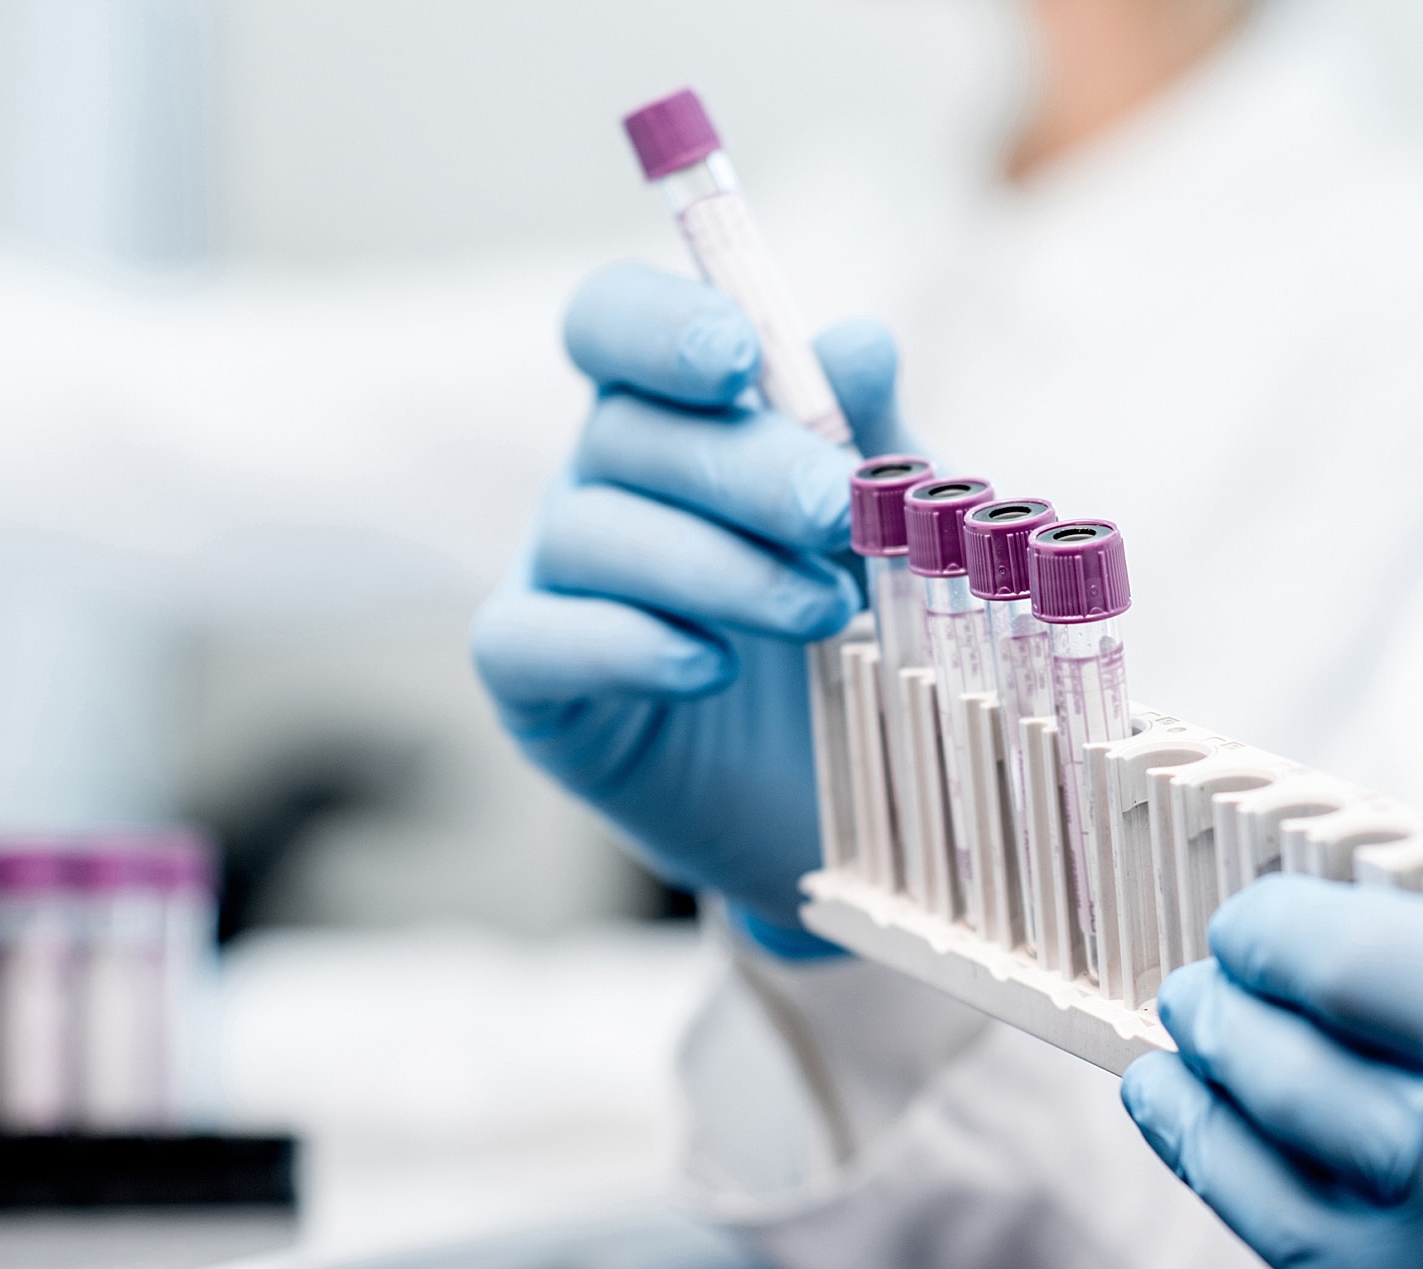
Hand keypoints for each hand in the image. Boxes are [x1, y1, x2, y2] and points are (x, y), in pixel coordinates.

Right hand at [473, 263, 909, 936]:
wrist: (851, 794)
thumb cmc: (864, 628)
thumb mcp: (890, 529)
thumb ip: (874, 438)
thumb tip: (856, 339)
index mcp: (674, 410)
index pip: (614, 320)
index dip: (659, 324)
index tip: (739, 359)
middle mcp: (599, 479)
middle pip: (624, 429)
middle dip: (739, 466)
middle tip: (834, 514)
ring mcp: (554, 578)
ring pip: (588, 532)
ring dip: (712, 565)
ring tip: (823, 614)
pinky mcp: (534, 686)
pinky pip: (532, 640)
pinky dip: (622, 645)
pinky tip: (710, 668)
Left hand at [1122, 875, 1422, 1268]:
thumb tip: (1389, 965)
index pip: (1351, 970)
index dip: (1275, 929)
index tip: (1251, 917)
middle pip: (1292, 1087)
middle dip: (1224, 1021)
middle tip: (1198, 988)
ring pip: (1279, 1213)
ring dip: (1206, 1134)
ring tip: (1173, 1077)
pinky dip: (1284, 1222)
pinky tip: (1258, 1177)